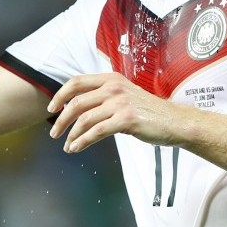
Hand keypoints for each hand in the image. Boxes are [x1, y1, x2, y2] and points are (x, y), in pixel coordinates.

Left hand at [47, 73, 180, 152]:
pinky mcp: (126, 120)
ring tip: (67, 145)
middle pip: (76, 102)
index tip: (52, 108)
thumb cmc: (147, 111)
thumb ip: (103, 96)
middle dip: (61, 119)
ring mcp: (120, 103)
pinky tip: (76, 148)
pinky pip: (96, 132)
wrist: (174, 121)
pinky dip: (82, 141)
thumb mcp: (124, 94)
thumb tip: (76, 106)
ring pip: (84, 119)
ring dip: (71, 134)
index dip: (60, 95)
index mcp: (110, 78)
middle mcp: (113, 87)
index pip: (76, 82)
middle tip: (54, 132)